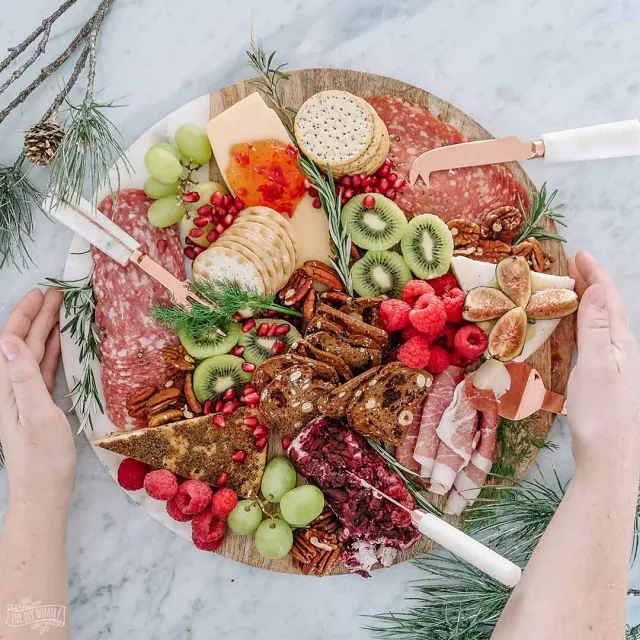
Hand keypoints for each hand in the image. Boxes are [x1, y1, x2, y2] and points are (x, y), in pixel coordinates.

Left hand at [0, 288, 75, 513]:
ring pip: (35, 353)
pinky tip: (63, 344)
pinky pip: (45, 369)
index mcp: (6, 386)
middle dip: (39, 316)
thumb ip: (23, 376)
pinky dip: (54, 351)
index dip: (26, 314)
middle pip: (24, 342)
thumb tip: (10, 340)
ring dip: (48, 330)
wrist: (43, 492)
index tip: (43, 292)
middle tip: (59, 293)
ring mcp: (24, 395)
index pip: (12, 340)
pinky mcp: (38, 404)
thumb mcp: (36, 414)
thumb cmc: (42, 458)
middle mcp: (11, 387)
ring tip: (63, 310)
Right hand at [566, 251, 639, 473]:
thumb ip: (596, 329)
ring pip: (600, 323)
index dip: (595, 274)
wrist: (611, 458)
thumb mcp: (598, 366)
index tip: (578, 253)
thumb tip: (597, 290)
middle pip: (607, 307)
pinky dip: (580, 324)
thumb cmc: (603, 415)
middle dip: (591, 282)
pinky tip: (570, 330)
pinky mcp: (603, 378)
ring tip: (568, 288)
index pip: (609, 299)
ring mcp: (613, 365)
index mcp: (621, 343)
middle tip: (570, 265)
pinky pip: (591, 340)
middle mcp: (621, 350)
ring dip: (585, 301)